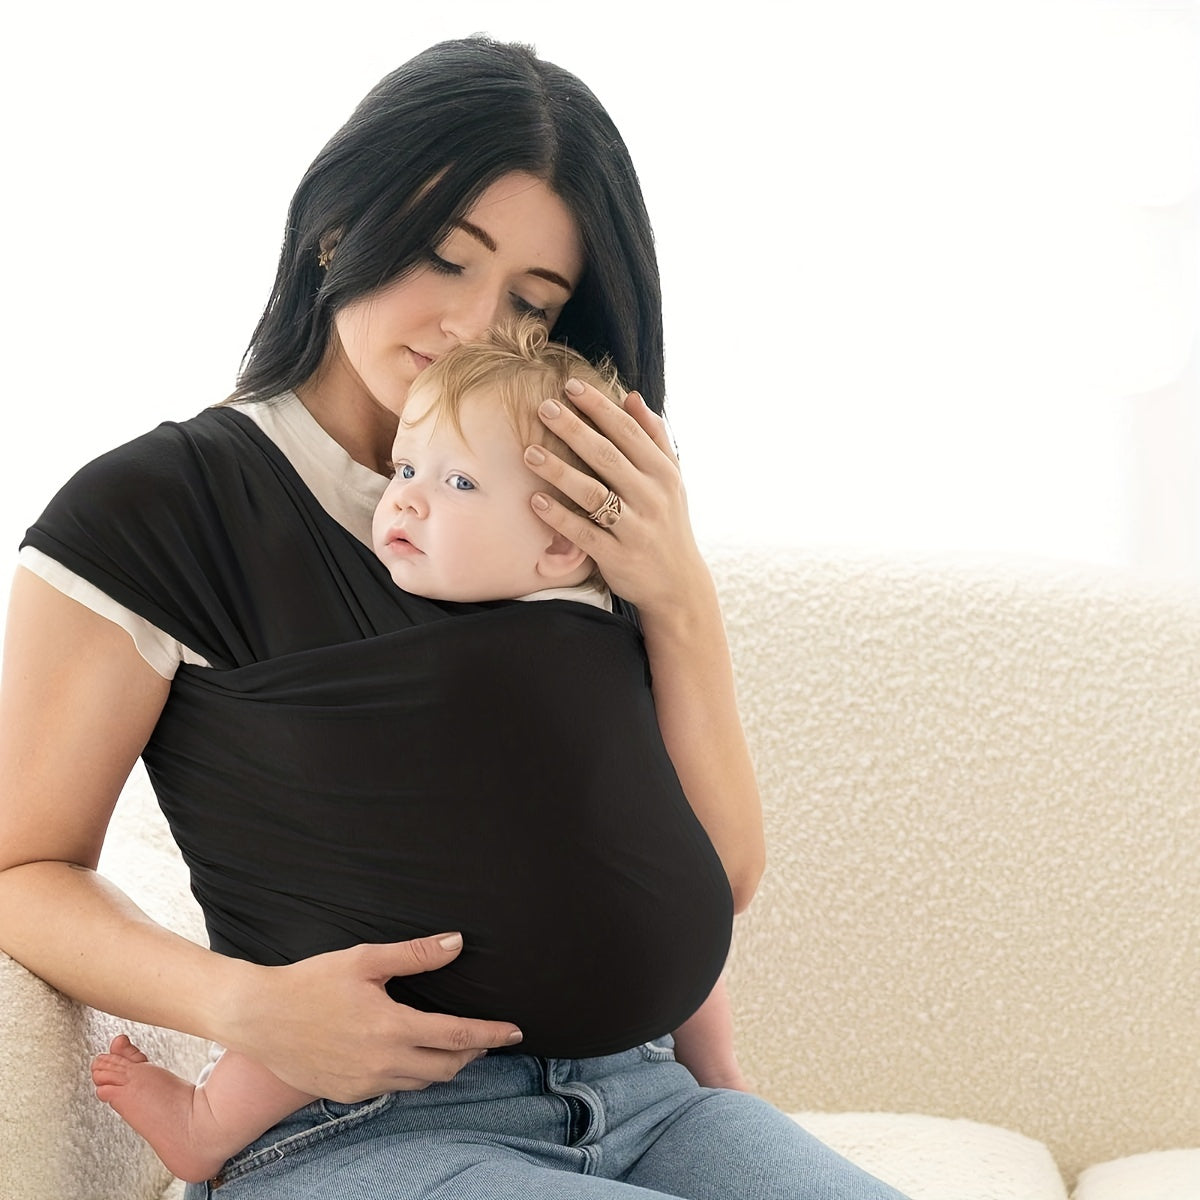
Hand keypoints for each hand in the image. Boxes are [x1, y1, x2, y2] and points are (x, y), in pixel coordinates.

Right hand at [220, 933, 521, 1101]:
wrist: (259, 1016)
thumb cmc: (311, 982)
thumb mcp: (365, 959)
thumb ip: (416, 955)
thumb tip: (456, 943)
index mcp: (392, 1028)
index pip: (458, 1037)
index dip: (491, 1034)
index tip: (514, 1032)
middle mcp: (383, 1063)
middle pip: (446, 1067)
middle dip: (472, 1053)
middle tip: (484, 1038)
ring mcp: (364, 1083)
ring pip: (421, 1082)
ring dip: (443, 1066)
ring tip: (452, 1047)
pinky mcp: (347, 1094)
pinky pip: (392, 1088)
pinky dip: (410, 1074)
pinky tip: (408, 1057)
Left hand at [525, 381, 708, 618]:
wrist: (678, 585)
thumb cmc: (668, 524)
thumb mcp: (672, 480)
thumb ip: (654, 438)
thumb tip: (632, 397)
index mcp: (663, 474)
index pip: (628, 433)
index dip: (599, 408)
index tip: (571, 387)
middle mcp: (651, 498)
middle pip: (607, 457)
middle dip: (574, 430)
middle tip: (544, 408)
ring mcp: (634, 528)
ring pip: (592, 493)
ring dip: (559, 471)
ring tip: (529, 452)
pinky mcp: (617, 556)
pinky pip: (583, 533)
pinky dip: (559, 516)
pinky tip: (535, 500)